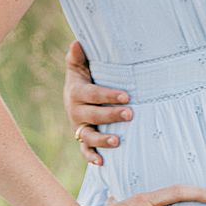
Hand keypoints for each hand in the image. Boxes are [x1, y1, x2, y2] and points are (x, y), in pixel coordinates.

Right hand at [64, 41, 131, 165]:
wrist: (76, 95)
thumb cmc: (85, 77)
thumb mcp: (79, 66)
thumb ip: (78, 56)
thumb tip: (77, 42)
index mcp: (77, 92)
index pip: (93, 94)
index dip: (108, 95)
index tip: (126, 95)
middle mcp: (75, 111)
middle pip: (93, 115)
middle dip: (111, 115)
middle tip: (130, 114)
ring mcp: (79, 126)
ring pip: (87, 136)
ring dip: (101, 140)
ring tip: (117, 142)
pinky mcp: (82, 139)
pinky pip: (84, 151)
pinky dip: (91, 157)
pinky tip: (102, 162)